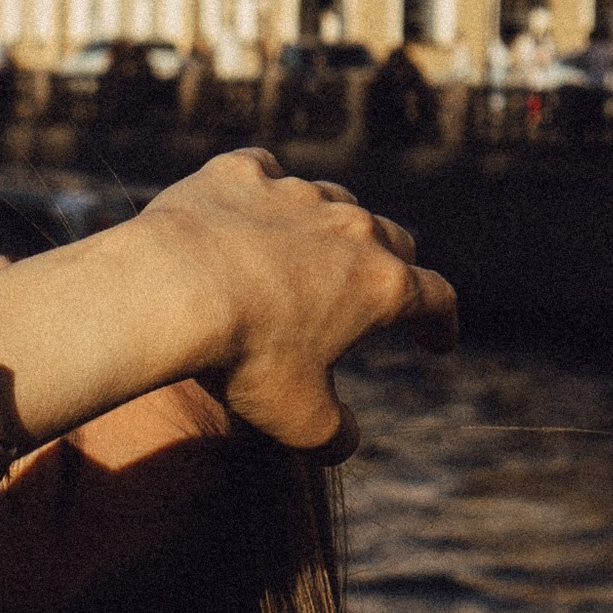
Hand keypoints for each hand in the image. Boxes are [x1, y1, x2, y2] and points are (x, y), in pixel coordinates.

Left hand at [130, 148, 455, 452]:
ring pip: (333, 201)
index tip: (436, 341)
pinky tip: (253, 205)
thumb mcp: (298, 419)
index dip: (441, 322)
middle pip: (393, 238)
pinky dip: (266, 190)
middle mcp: (349, 228)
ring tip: (316, 250)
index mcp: (381, 285)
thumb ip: (336, 434)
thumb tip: (345, 441)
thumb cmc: (243, 357)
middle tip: (382, 290)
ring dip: (333, 226)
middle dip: (396, 265)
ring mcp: (295, 193)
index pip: (436, 298)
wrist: (170, 290)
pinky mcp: (239, 173)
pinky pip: (265, 171)